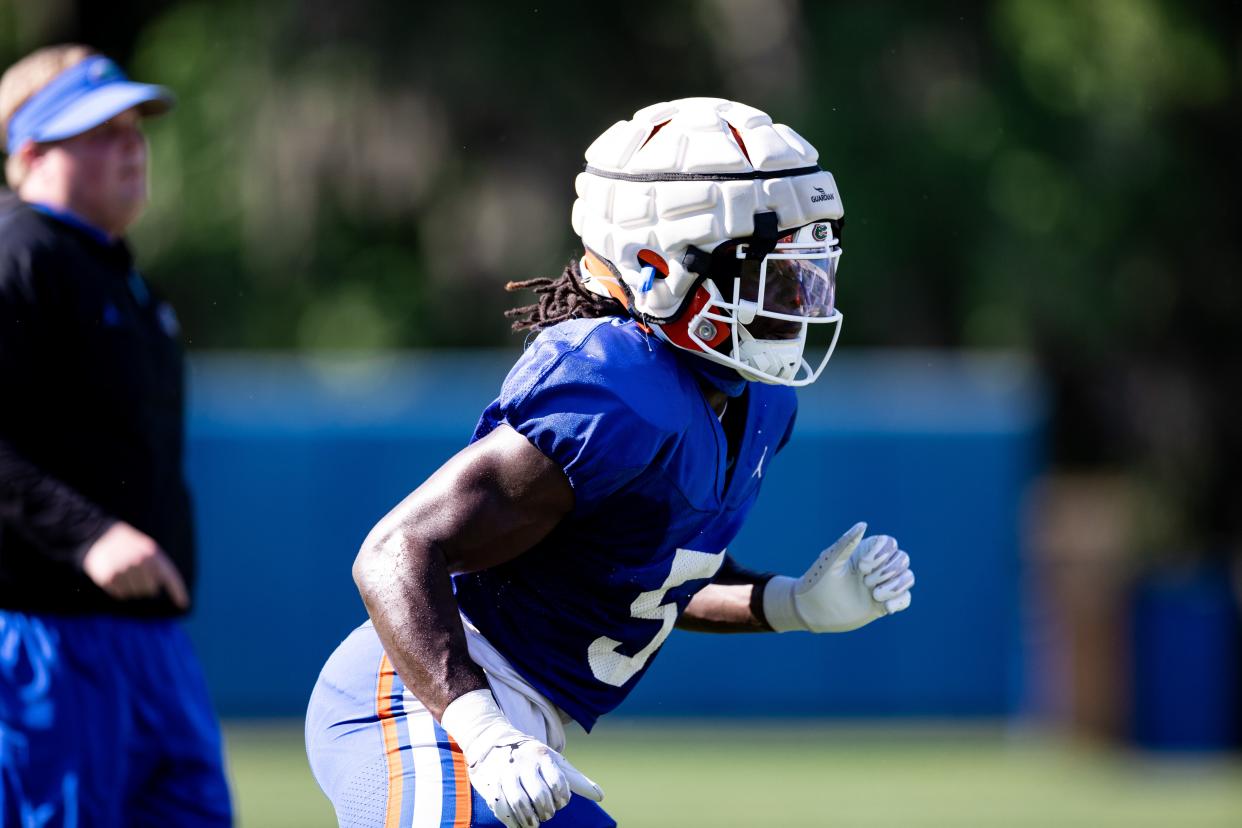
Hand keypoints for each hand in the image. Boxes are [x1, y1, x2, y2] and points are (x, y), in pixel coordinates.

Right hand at [81, 521, 189, 608]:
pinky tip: (115, 574)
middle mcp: (139, 563)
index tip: (183, 604)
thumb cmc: (132, 546)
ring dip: (131, 586)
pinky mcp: (108, 578)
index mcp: (153, 555)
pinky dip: (119, 589)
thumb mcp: (149, 550)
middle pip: (150, 590)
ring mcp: (123, 571)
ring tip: (125, 570)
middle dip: (146, 584)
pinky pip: (120, 595)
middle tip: (137, 571)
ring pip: (135, 594)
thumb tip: (172, 596)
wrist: (102, 536)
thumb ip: (160, 568)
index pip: (170, 578)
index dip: (178, 592)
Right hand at [441, 690, 602, 827]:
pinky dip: (513, 822)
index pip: (559, 784)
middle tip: (547, 814)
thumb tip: (600, 796)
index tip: (560, 802)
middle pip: (540, 796)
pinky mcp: (491, 785)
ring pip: (520, 804)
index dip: (562, 799)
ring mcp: (505, 774)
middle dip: (547, 812)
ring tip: (534, 823)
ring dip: (530, 820)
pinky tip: (519, 824)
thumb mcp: (553, 762)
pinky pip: (502, 809)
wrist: (492, 743)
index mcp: (542, 756)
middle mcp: (523, 763)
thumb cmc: (531, 757)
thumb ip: (575, 780)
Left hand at [762, 522, 913, 632]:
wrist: (812, 610)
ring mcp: (881, 585)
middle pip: (902, 559)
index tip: (862, 566)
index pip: (890, 543)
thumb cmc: (818, 581)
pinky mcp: (883, 603)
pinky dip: (899, 601)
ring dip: (895, 585)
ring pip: (907, 577)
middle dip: (887, 571)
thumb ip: (847, 543)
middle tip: (865, 581)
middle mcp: (876, 567)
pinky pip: (905, 598)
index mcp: (864, 552)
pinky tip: (885, 608)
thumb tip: (863, 524)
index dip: (882, 553)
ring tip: (875, 595)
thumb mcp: (831, 561)